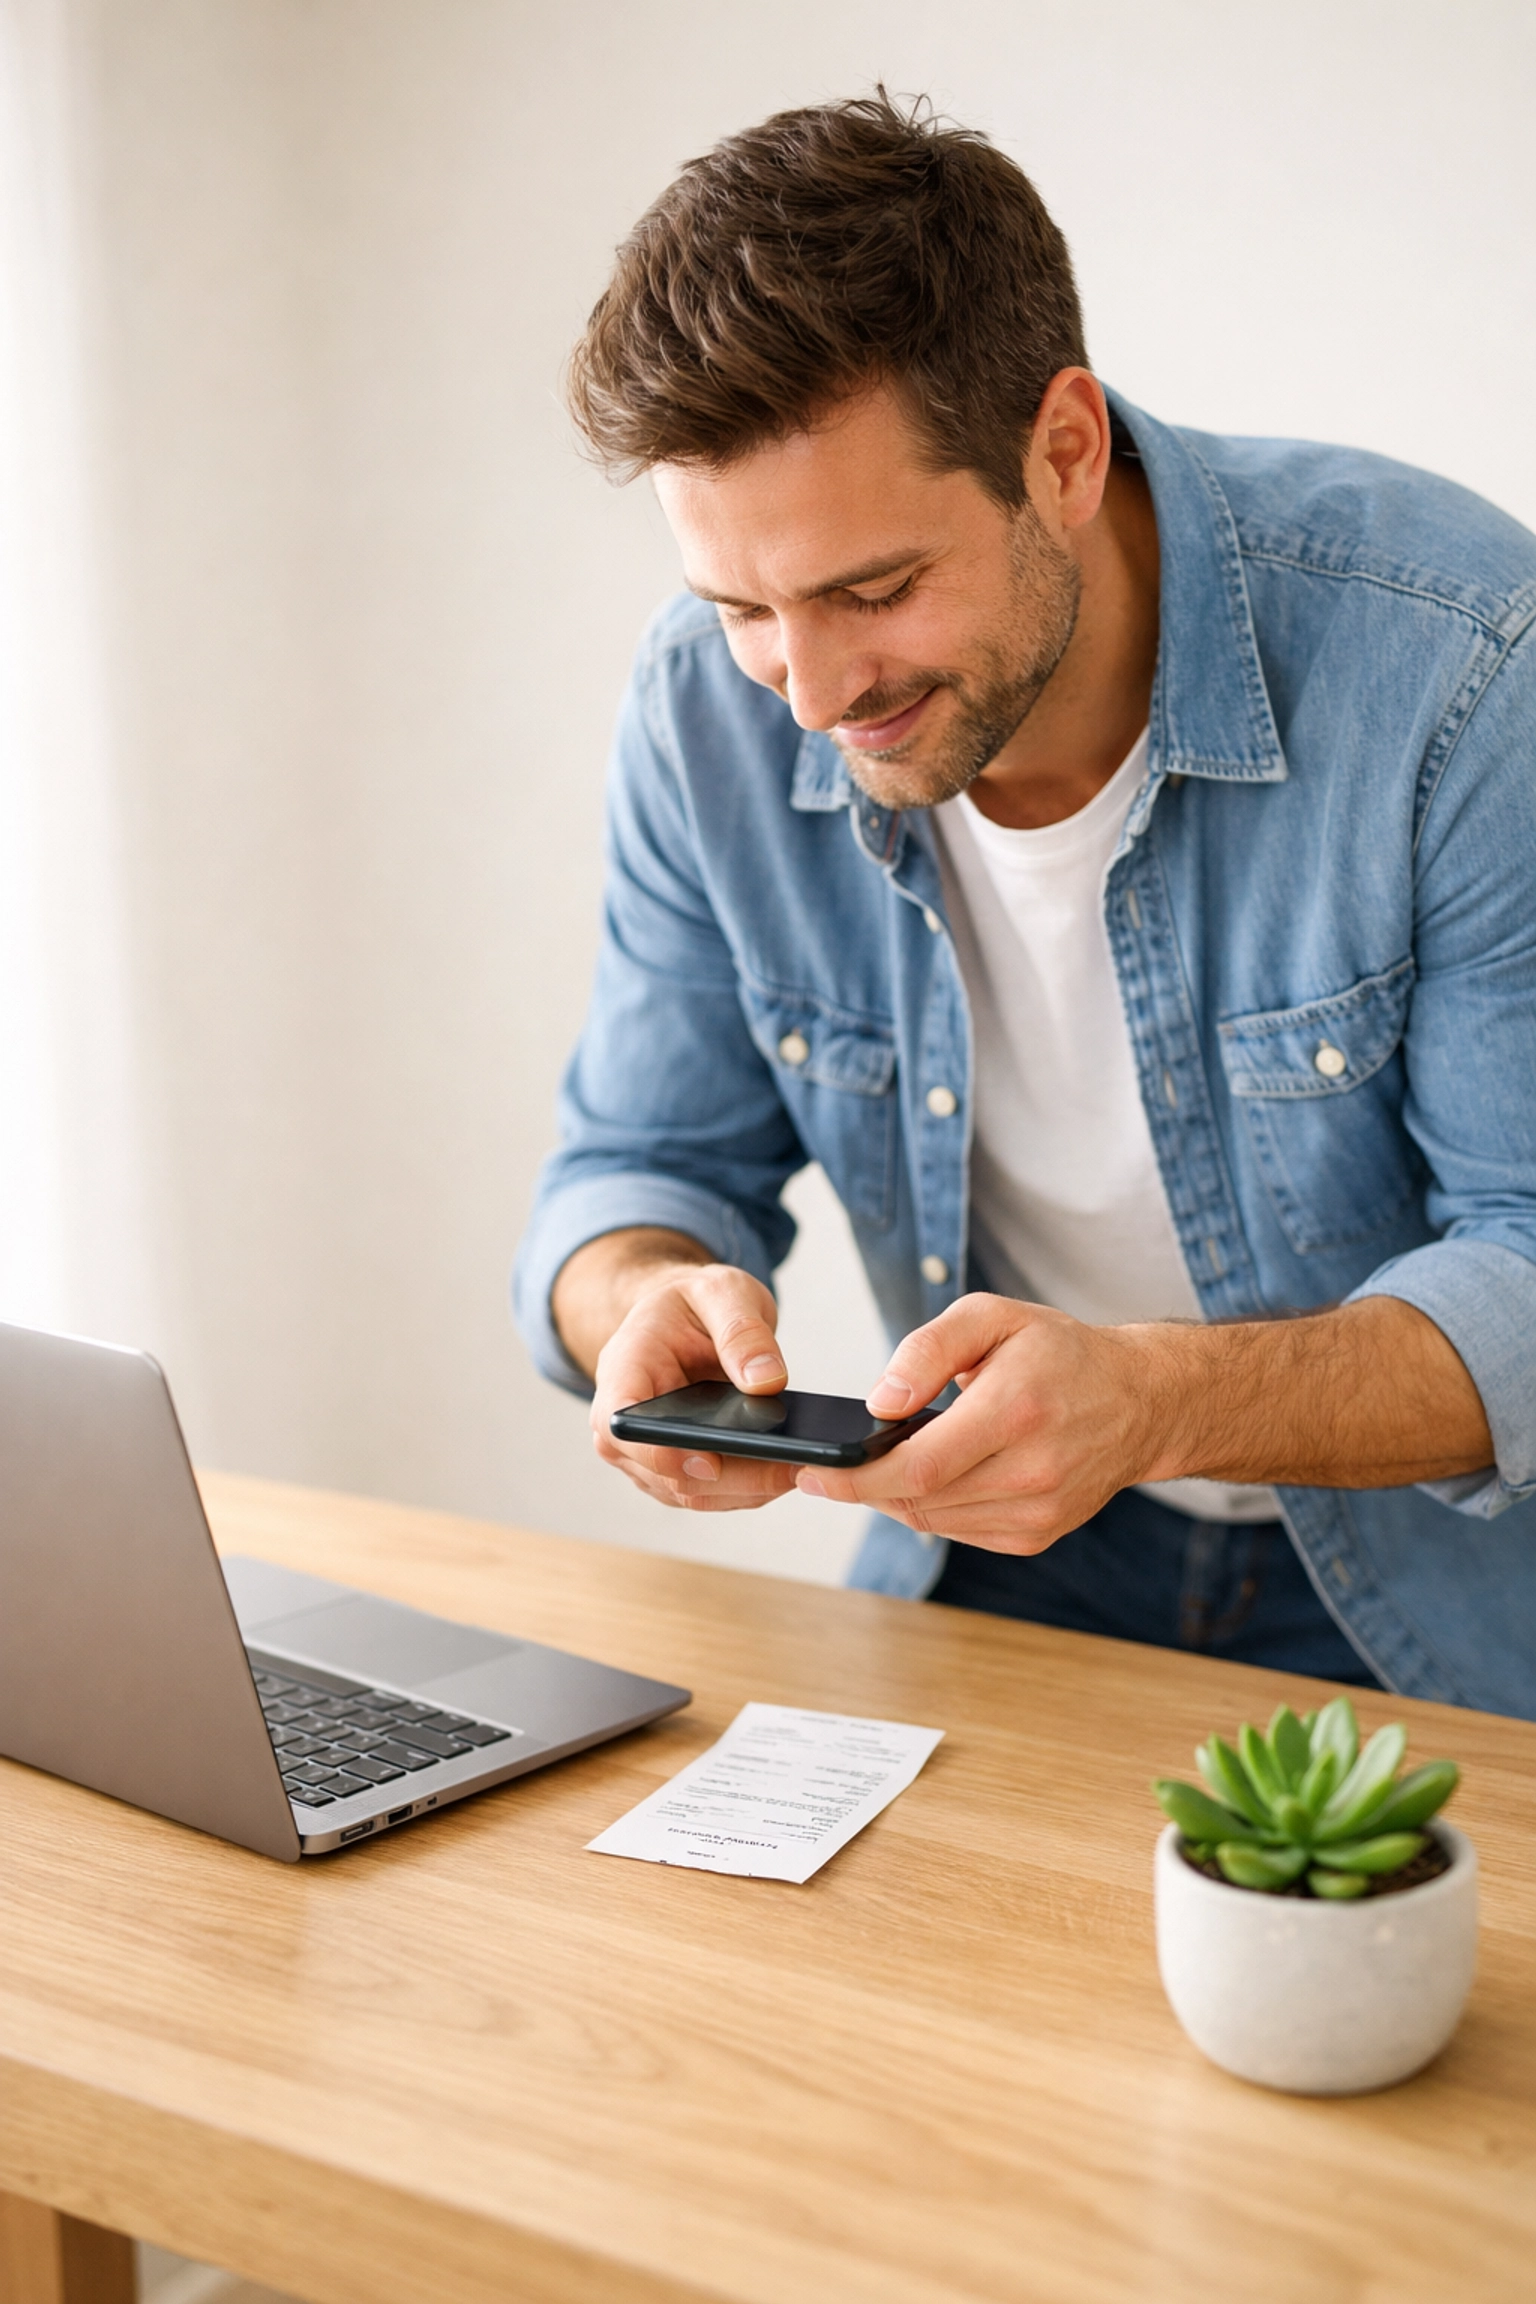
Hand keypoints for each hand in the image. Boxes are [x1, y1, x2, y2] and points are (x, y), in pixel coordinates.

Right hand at [590, 1260, 800, 1513]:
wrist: (681, 1322)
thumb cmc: (691, 1304)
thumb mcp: (720, 1292)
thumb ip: (741, 1330)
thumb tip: (766, 1381)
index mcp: (622, 1372)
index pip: (620, 1425)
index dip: (660, 1452)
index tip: (711, 1460)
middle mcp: (624, 1427)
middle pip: (669, 1474)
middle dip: (735, 1477)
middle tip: (796, 1464)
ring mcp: (648, 1457)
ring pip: (697, 1494)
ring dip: (751, 1488)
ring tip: (805, 1466)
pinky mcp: (679, 1472)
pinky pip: (715, 1493)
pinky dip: (753, 1487)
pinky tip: (790, 1468)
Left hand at [791, 1289, 1494, 1546]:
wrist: (1140, 1403)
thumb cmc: (1058, 1352)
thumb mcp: (991, 1317)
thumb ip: (927, 1350)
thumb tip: (879, 1404)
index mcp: (1017, 1411)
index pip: (918, 1467)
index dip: (854, 1477)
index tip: (808, 1470)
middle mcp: (1032, 1472)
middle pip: (918, 1500)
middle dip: (863, 1486)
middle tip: (827, 1464)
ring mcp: (1038, 1513)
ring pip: (933, 1520)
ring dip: (896, 1496)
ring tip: (885, 1459)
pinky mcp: (1037, 1535)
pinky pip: (958, 1529)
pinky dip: (932, 1506)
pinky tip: (934, 1474)